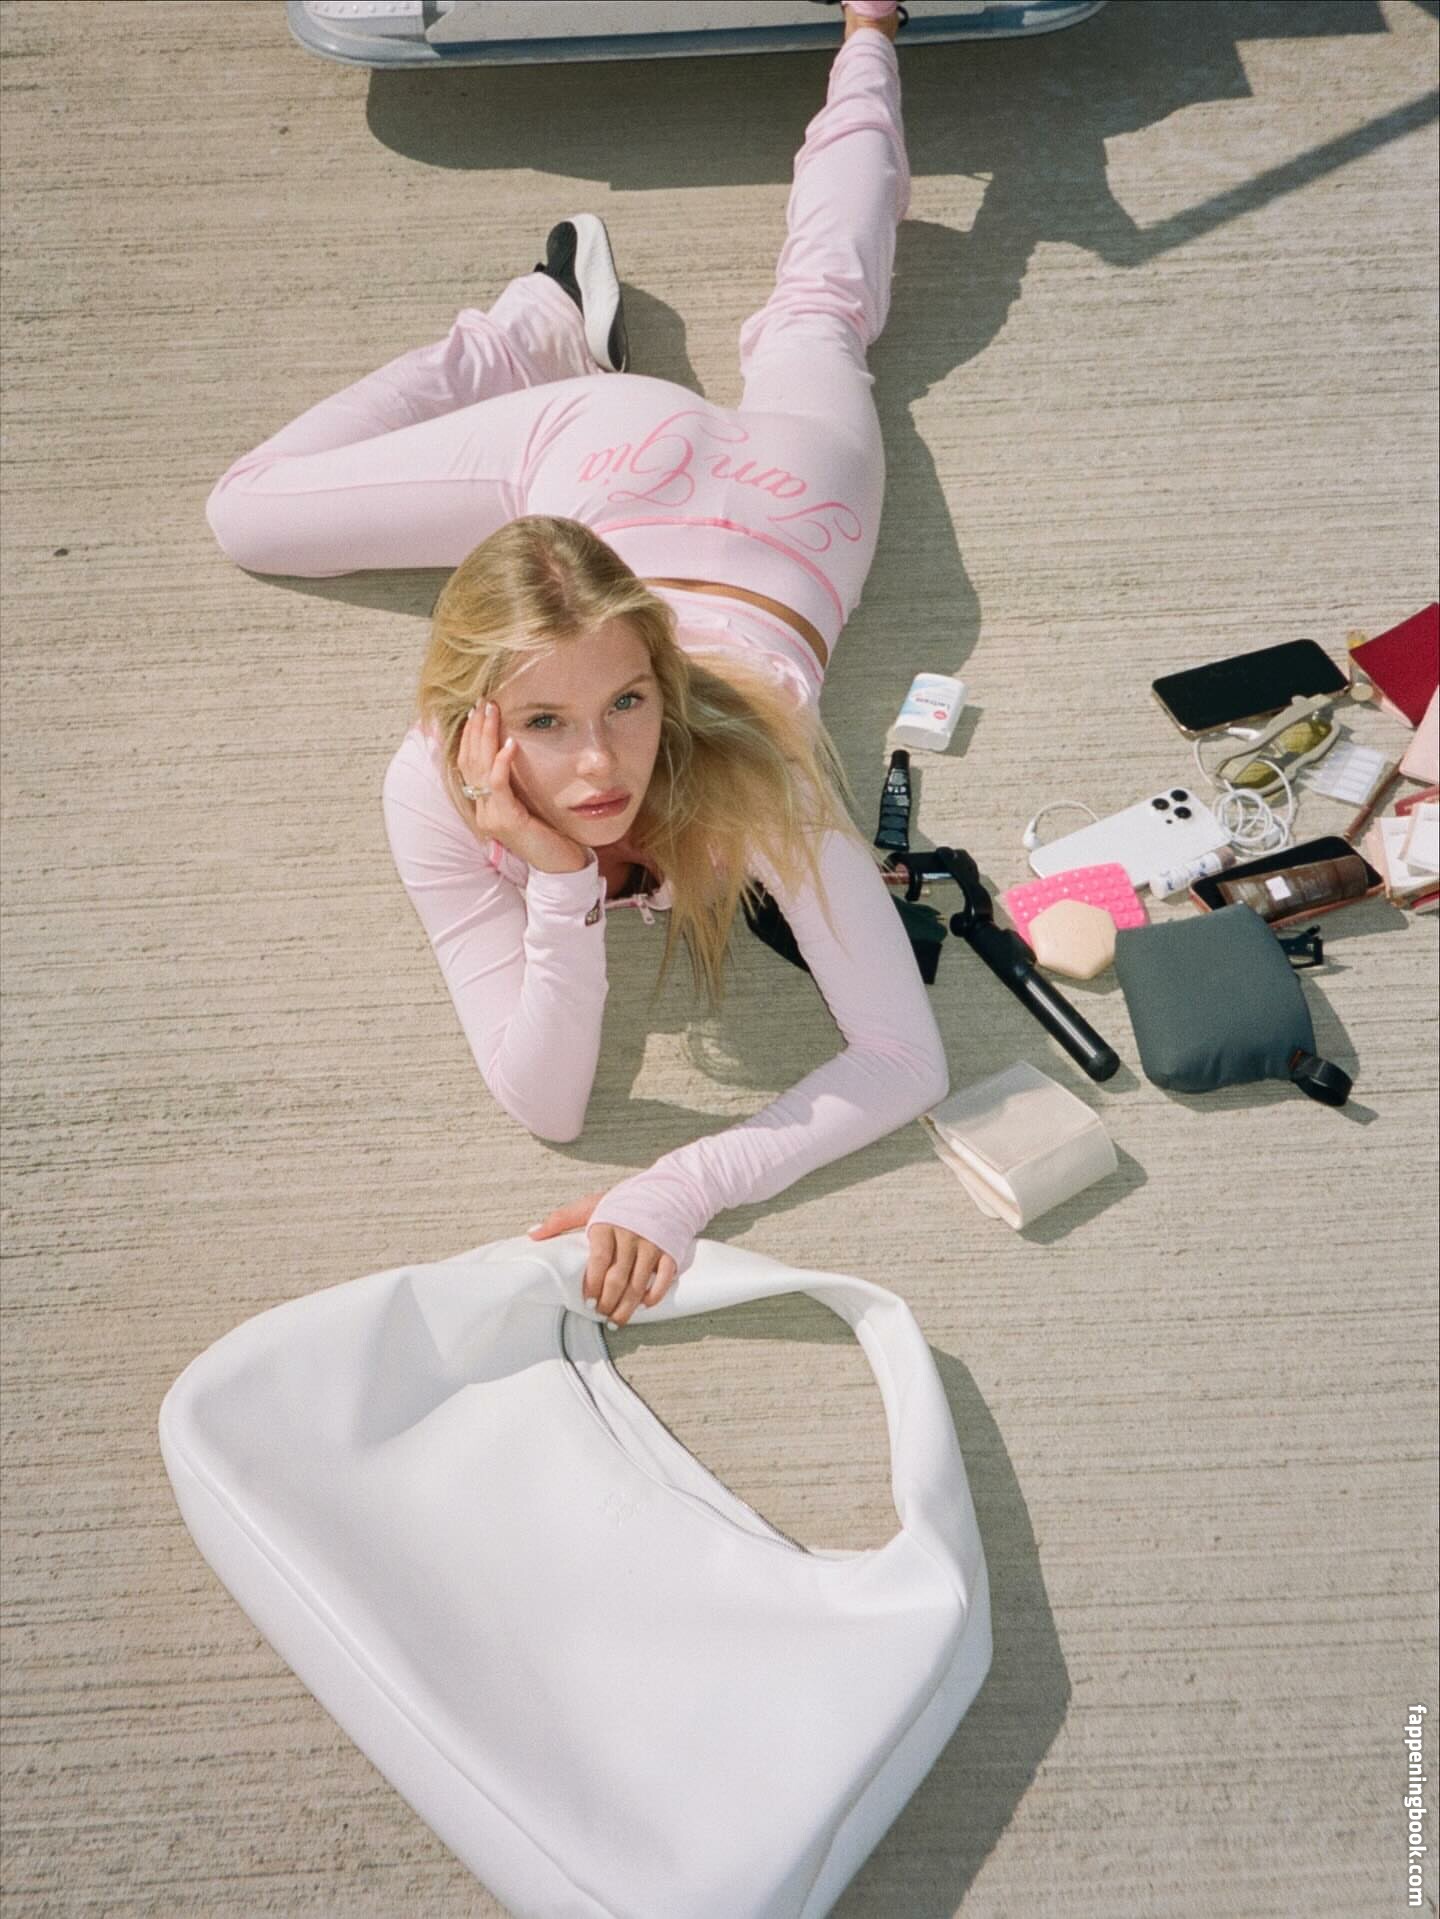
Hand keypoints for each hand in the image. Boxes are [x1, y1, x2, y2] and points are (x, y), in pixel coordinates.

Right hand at [458, 700, 592, 874]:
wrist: (560, 867)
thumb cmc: (551, 834)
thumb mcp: (529, 803)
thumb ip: (517, 783)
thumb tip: (515, 750)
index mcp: (484, 806)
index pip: (468, 764)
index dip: (471, 736)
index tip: (478, 710)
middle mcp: (482, 811)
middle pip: (469, 761)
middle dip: (476, 728)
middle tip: (483, 702)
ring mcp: (491, 816)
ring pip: (480, 768)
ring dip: (486, 736)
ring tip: (491, 712)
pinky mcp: (507, 821)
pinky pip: (498, 786)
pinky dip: (502, 763)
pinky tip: (509, 745)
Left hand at [528, 1191, 678, 1327]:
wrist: (665, 1191)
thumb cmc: (623, 1202)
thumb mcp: (590, 1205)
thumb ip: (561, 1219)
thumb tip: (533, 1235)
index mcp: (608, 1224)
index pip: (600, 1260)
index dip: (593, 1283)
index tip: (587, 1300)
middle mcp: (631, 1235)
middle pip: (618, 1277)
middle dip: (608, 1300)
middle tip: (600, 1312)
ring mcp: (652, 1244)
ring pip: (639, 1283)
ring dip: (628, 1306)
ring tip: (617, 1318)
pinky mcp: (670, 1251)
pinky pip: (664, 1278)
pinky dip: (654, 1295)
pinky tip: (645, 1304)